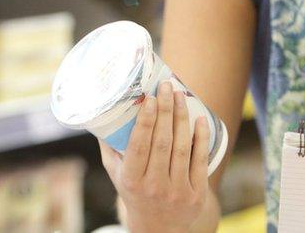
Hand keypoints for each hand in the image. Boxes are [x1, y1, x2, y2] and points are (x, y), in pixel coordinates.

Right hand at [97, 81, 211, 232]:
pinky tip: (200, 118)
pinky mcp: (196, 194)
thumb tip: (102, 110)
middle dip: (166, 110)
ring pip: (182, 148)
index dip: (146, 121)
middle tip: (167, 86)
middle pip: (162, 142)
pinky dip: (201, 137)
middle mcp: (154, 186)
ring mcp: (177, 191)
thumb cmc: (135, 191)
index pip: (139, 146)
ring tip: (181, 96)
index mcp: (132, 180)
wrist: (158, 228)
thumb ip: (109, 146)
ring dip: (182, 118)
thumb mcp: (116, 173)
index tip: (150, 97)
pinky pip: (200, 160)